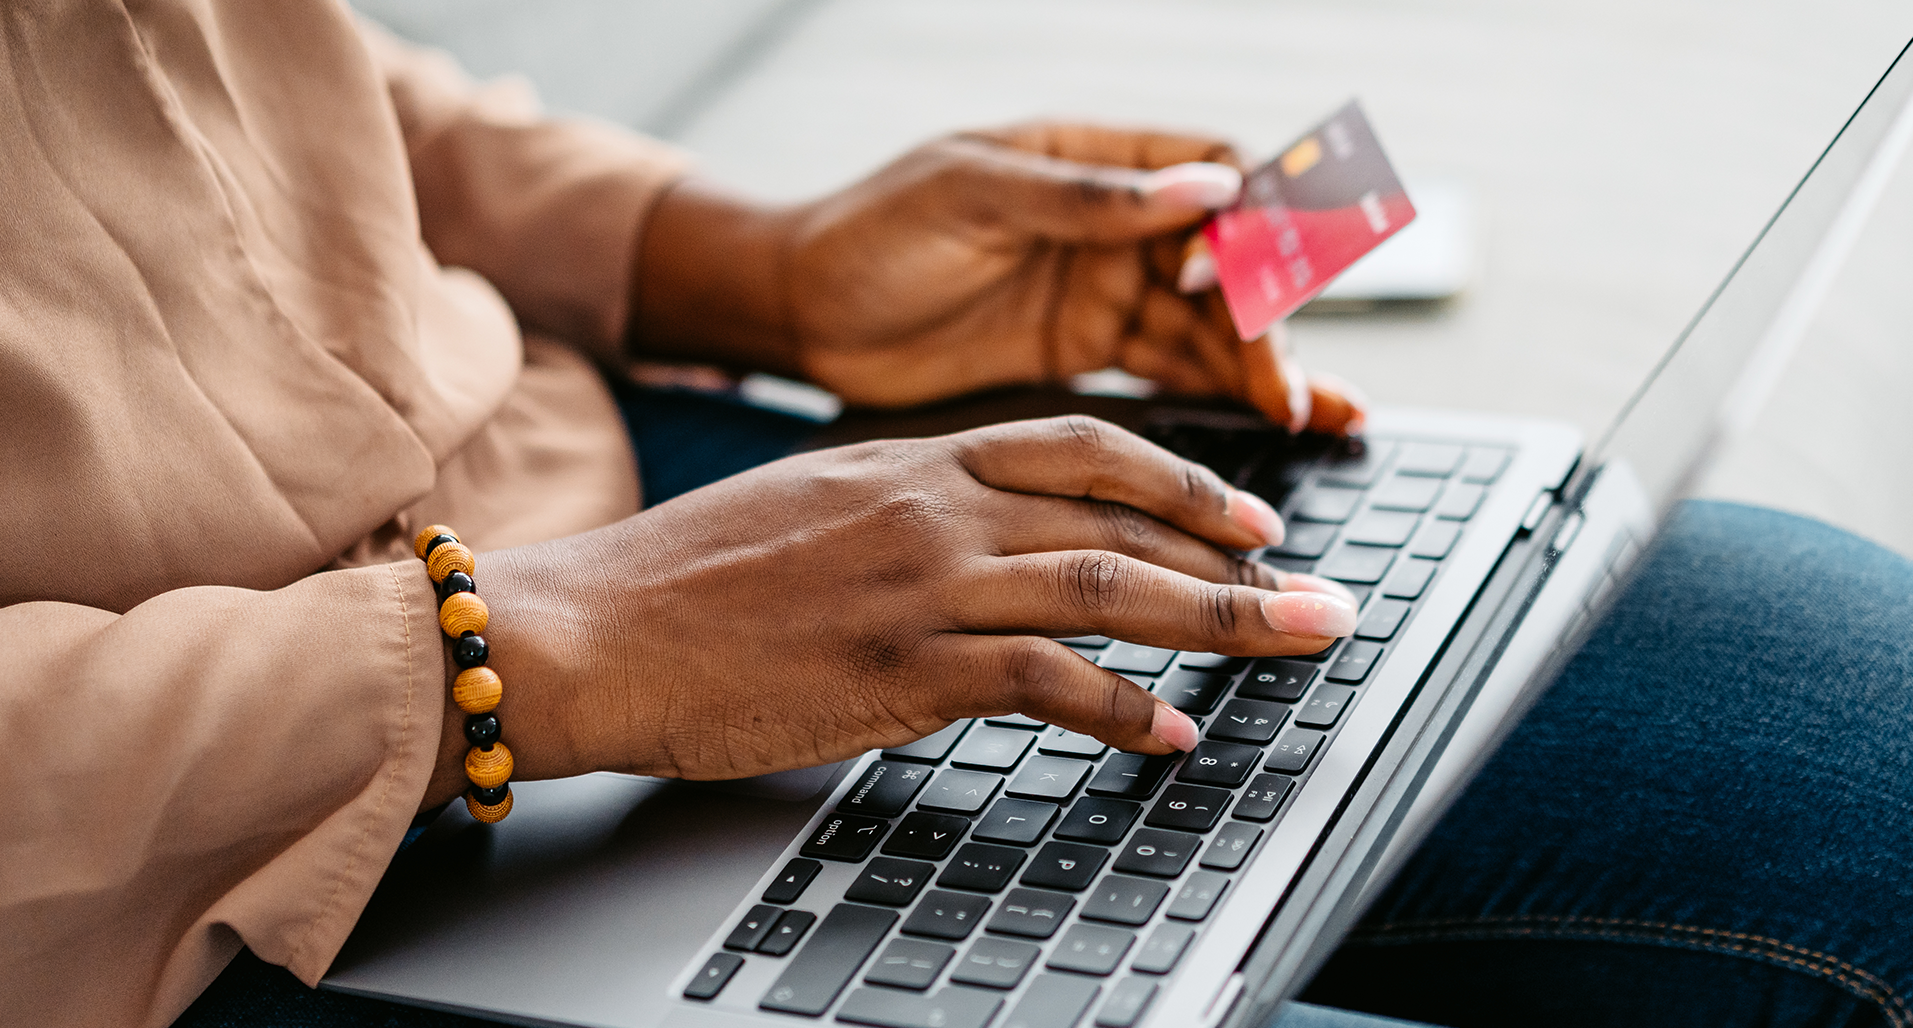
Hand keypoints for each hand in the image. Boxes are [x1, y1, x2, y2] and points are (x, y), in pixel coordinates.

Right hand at [426, 416, 1359, 802]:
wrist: (590, 627)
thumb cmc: (682, 580)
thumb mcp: (807, 507)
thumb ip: (903, 512)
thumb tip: (976, 540)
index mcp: (911, 460)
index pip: (1080, 448)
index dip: (1182, 477)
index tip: (1249, 511)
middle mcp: (932, 507)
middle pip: (1124, 516)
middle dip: (1241, 555)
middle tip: (1322, 591)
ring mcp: (921, 584)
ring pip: (1109, 587)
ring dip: (1222, 622)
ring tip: (1296, 645)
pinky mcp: (900, 668)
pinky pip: (1045, 682)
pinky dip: (1122, 710)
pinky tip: (1171, 734)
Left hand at [631, 123, 1367, 433]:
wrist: (798, 313)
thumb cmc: (869, 232)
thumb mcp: (971, 197)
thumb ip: (1084, 198)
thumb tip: (1204, 184)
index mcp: (1092, 162)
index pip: (1214, 171)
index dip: (1249, 223)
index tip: (1249, 280)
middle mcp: (1114, 225)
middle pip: (1228, 261)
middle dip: (1266, 319)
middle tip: (1281, 385)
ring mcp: (1104, 292)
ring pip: (1213, 325)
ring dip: (1265, 366)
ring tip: (1315, 415)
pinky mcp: (1086, 354)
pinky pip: (1176, 371)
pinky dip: (1228, 395)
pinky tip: (1283, 422)